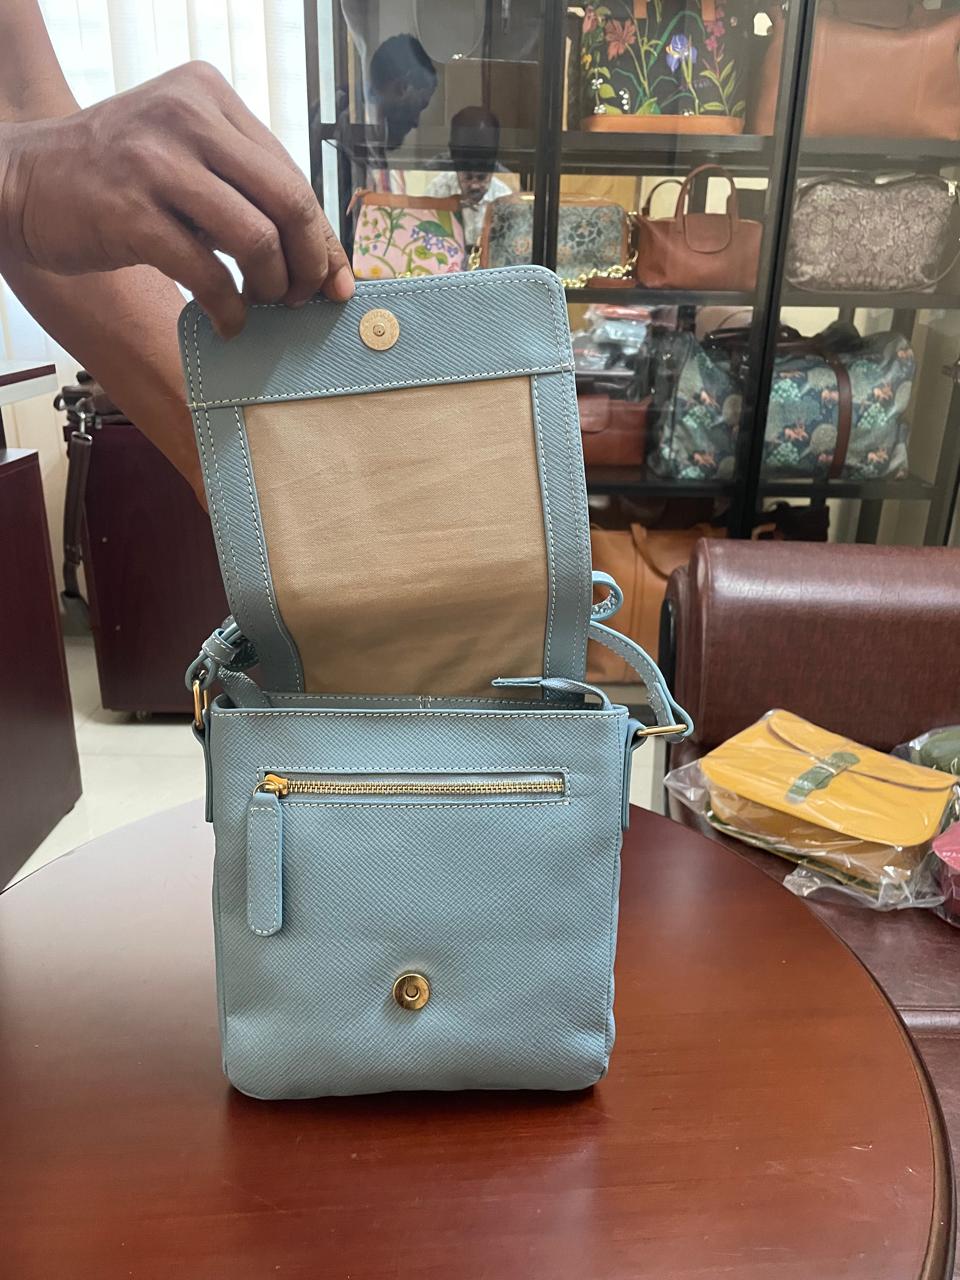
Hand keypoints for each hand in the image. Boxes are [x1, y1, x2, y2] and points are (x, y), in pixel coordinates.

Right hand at [0, 61, 353, 336]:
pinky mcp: (131, 213)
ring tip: (263, 307)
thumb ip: (244, 190)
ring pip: (256, 237)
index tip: (336, 281)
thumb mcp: (183, 157)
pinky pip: (208, 273)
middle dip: (309, 264)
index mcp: (209, 95)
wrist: (22, 181)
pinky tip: (227, 322)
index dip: (323, 236)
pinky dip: (229, 309)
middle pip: (288, 201)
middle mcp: (186, 116)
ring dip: (273, 287)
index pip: (292, 173)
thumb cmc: (117, 178)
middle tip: (303, 299)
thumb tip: (319, 259)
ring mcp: (156, 163)